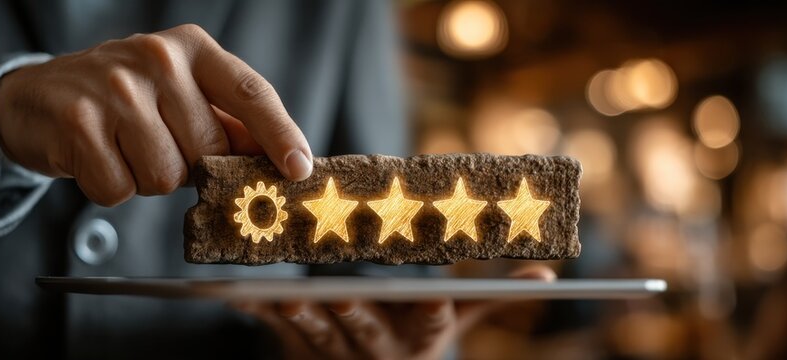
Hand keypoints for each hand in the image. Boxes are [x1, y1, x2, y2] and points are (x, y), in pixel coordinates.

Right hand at [0, 24, 312, 205]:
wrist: (39, 97)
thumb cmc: (124, 100)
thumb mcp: (181, 94)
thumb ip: (228, 122)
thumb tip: (282, 161)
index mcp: (192, 49)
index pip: (251, 93)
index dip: (281, 134)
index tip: (299, 168)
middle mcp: (157, 59)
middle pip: (208, 150)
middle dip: (190, 165)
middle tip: (159, 145)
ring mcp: (115, 89)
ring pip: (166, 176)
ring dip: (148, 179)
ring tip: (125, 149)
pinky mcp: (79, 122)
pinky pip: (120, 189)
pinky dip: (111, 187)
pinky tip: (99, 157)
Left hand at [237, 265, 555, 359]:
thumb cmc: (416, 334)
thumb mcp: (458, 319)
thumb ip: (494, 296)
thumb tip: (548, 276)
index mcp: (421, 334)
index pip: (433, 321)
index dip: (433, 310)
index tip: (433, 297)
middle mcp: (380, 347)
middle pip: (368, 331)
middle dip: (357, 317)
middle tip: (343, 297)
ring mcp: (337, 351)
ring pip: (319, 334)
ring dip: (302, 317)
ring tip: (286, 296)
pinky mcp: (299, 347)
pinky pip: (277, 330)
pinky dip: (258, 314)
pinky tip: (238, 297)